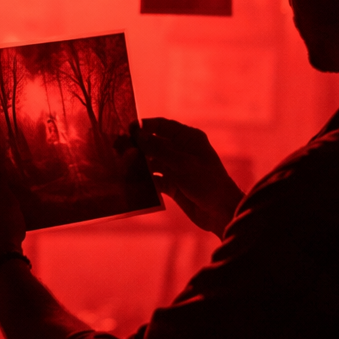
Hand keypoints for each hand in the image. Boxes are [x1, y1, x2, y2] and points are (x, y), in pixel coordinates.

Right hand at [133, 118, 243, 236]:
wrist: (221, 212)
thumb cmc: (207, 183)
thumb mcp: (182, 164)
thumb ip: (159, 149)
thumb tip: (138, 135)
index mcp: (188, 138)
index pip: (162, 126)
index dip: (144, 126)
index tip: (126, 130)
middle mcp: (182, 151)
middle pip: (154, 144)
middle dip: (137, 147)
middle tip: (117, 149)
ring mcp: (177, 169)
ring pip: (152, 163)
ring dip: (139, 165)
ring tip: (122, 167)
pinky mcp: (173, 185)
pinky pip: (155, 180)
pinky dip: (145, 181)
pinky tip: (132, 183)